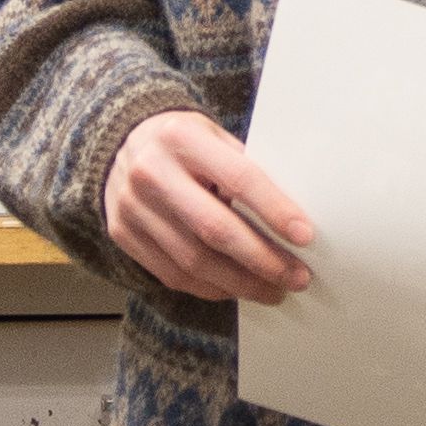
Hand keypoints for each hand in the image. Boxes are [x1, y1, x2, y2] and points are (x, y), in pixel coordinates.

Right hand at [100, 110, 313, 305]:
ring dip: (241, 283)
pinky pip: (172, 274)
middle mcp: (151, 172)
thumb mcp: (213, 136)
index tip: (305, 236)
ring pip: (194, 261)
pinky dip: (210, 288)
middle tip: (297, 277)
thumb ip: (243, 168)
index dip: (274, 210)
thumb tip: (292, 218)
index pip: (239, 178)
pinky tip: (237, 288)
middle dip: (263, 260)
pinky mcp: (123, 234)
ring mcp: (132, 207)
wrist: (120, 144)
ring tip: (273, 290)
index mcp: (182, 138)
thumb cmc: (183, 142)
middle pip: (215, 229)